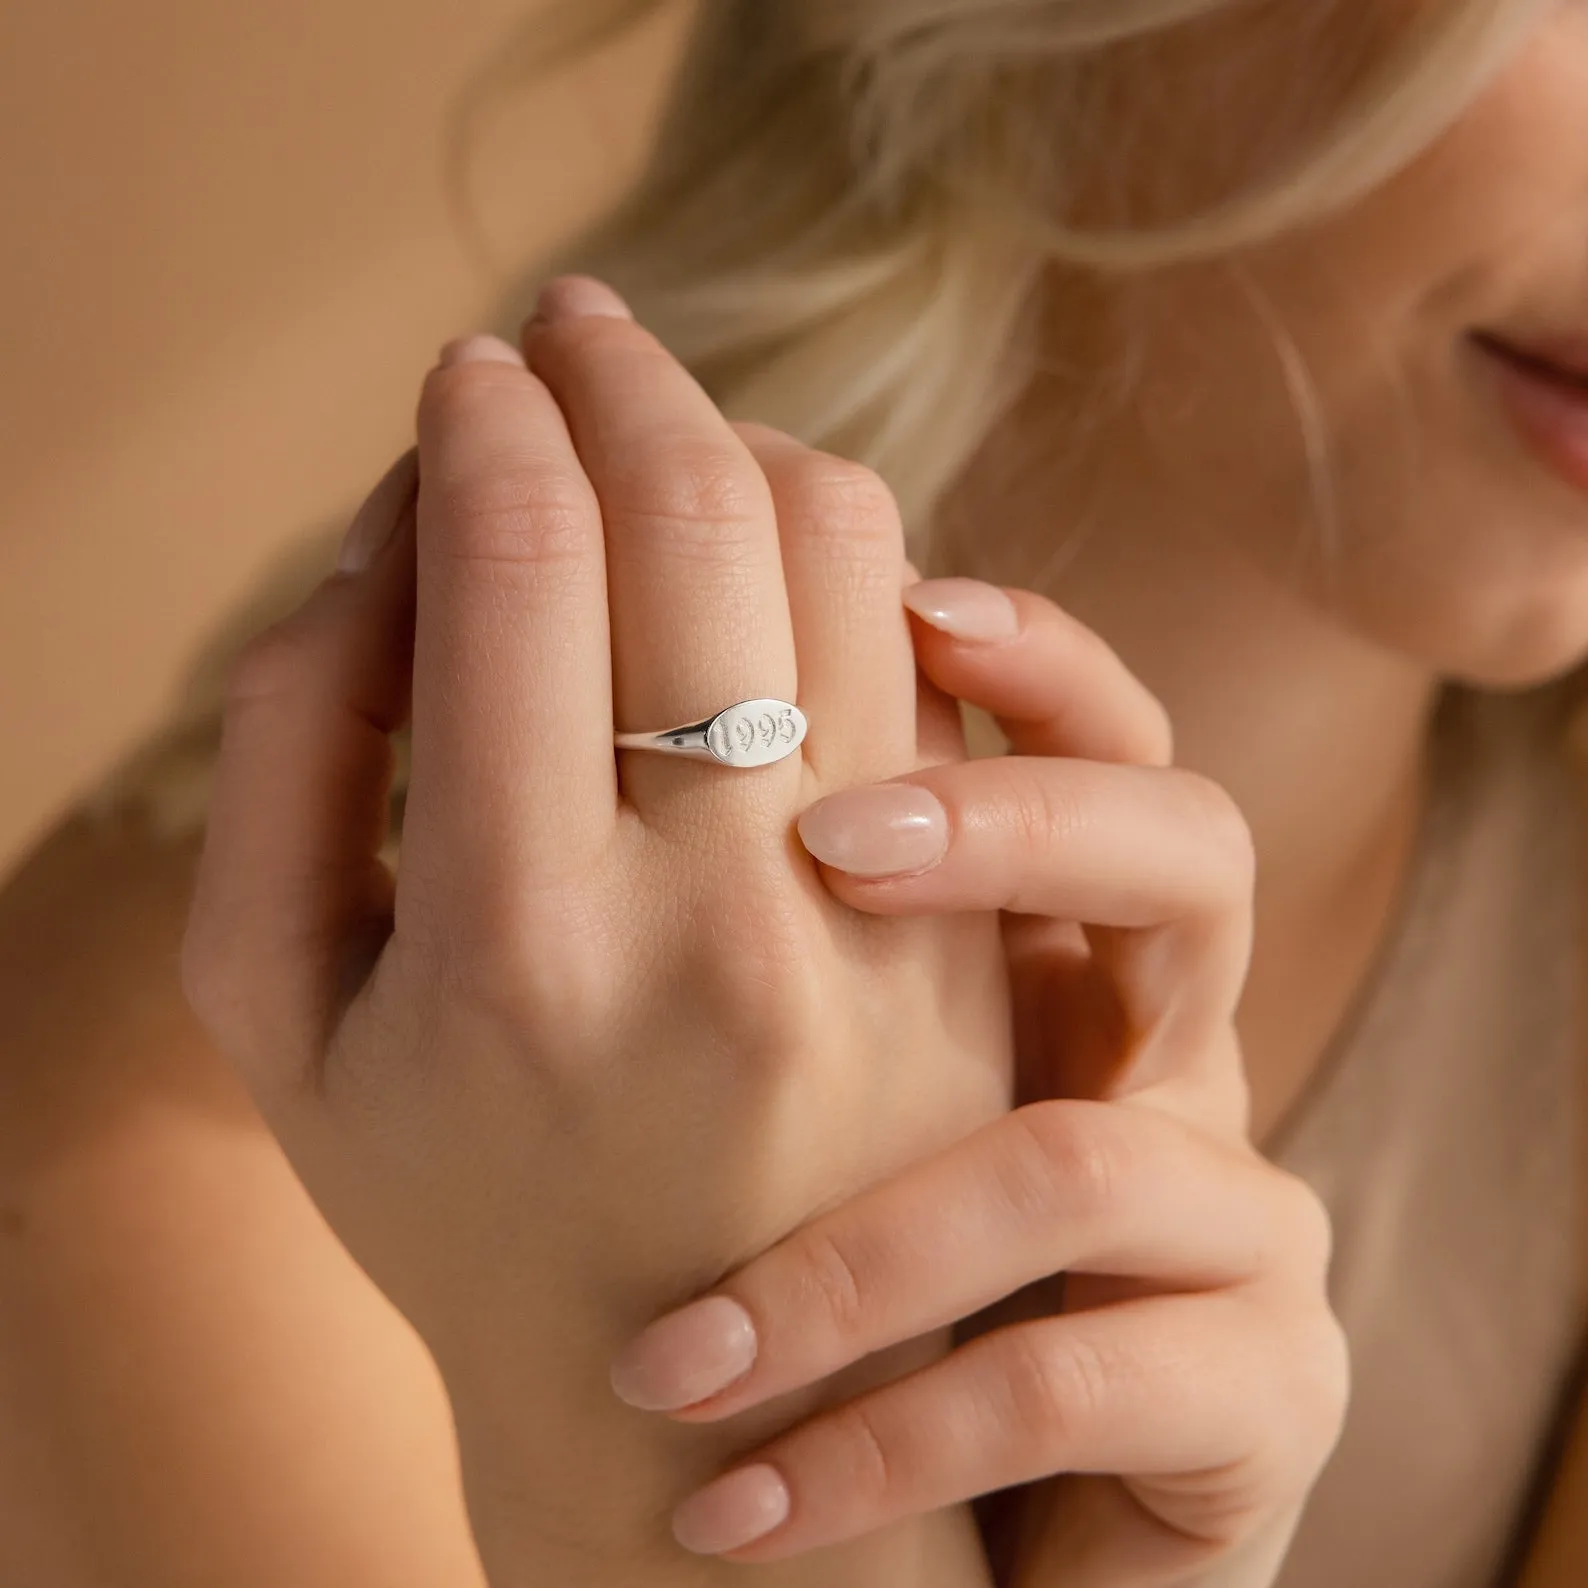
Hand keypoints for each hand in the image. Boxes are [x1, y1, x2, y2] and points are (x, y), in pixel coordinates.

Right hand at [179, 280, 1010, 1583]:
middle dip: (623, 372)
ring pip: (849, 544)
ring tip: (671, 443)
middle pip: (699, 510)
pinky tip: (774, 563)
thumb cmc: (469, 1205)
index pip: (513, 554)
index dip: (482, 414)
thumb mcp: (288, 1017)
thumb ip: (286, 755)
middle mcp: (715, 917)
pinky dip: (852, 555)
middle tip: (573, 330)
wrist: (722, 1404)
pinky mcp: (977, 927)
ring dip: (745, 442)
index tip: (466, 370)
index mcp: (509, 939)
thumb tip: (392, 530)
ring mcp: (876, 922)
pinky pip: (942, 647)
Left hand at [607, 581, 1348, 1586]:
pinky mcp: (1255, 1389)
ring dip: (888, 1245)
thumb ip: (790, 885)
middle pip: (1187, 857)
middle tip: (823, 849)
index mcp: (1064, 937)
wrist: (935, 1478)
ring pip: (1122, 1157)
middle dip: (1017, 822)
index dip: (1024, 655)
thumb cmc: (842, 1234)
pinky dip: (888, 1447)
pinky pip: (1082, 1387)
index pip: (1088, 732)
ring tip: (685, 1346)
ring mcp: (1229, 1216)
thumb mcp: (824, 1040)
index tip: (898, 607)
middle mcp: (1166, 1045)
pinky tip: (723, 1507)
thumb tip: (629, 696)